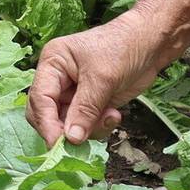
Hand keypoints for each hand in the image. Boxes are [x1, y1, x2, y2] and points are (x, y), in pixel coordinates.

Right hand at [27, 13, 169, 144]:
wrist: (149, 44)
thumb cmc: (122, 48)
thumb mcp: (102, 79)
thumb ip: (85, 110)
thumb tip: (70, 139)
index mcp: (52, 63)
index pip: (40, 98)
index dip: (47, 123)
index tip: (59, 145)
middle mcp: (58, 79)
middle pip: (47, 115)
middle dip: (66, 129)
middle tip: (84, 139)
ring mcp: (73, 93)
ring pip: (68, 125)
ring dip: (89, 128)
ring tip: (111, 116)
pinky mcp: (89, 104)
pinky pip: (85, 126)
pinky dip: (99, 127)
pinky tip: (114, 114)